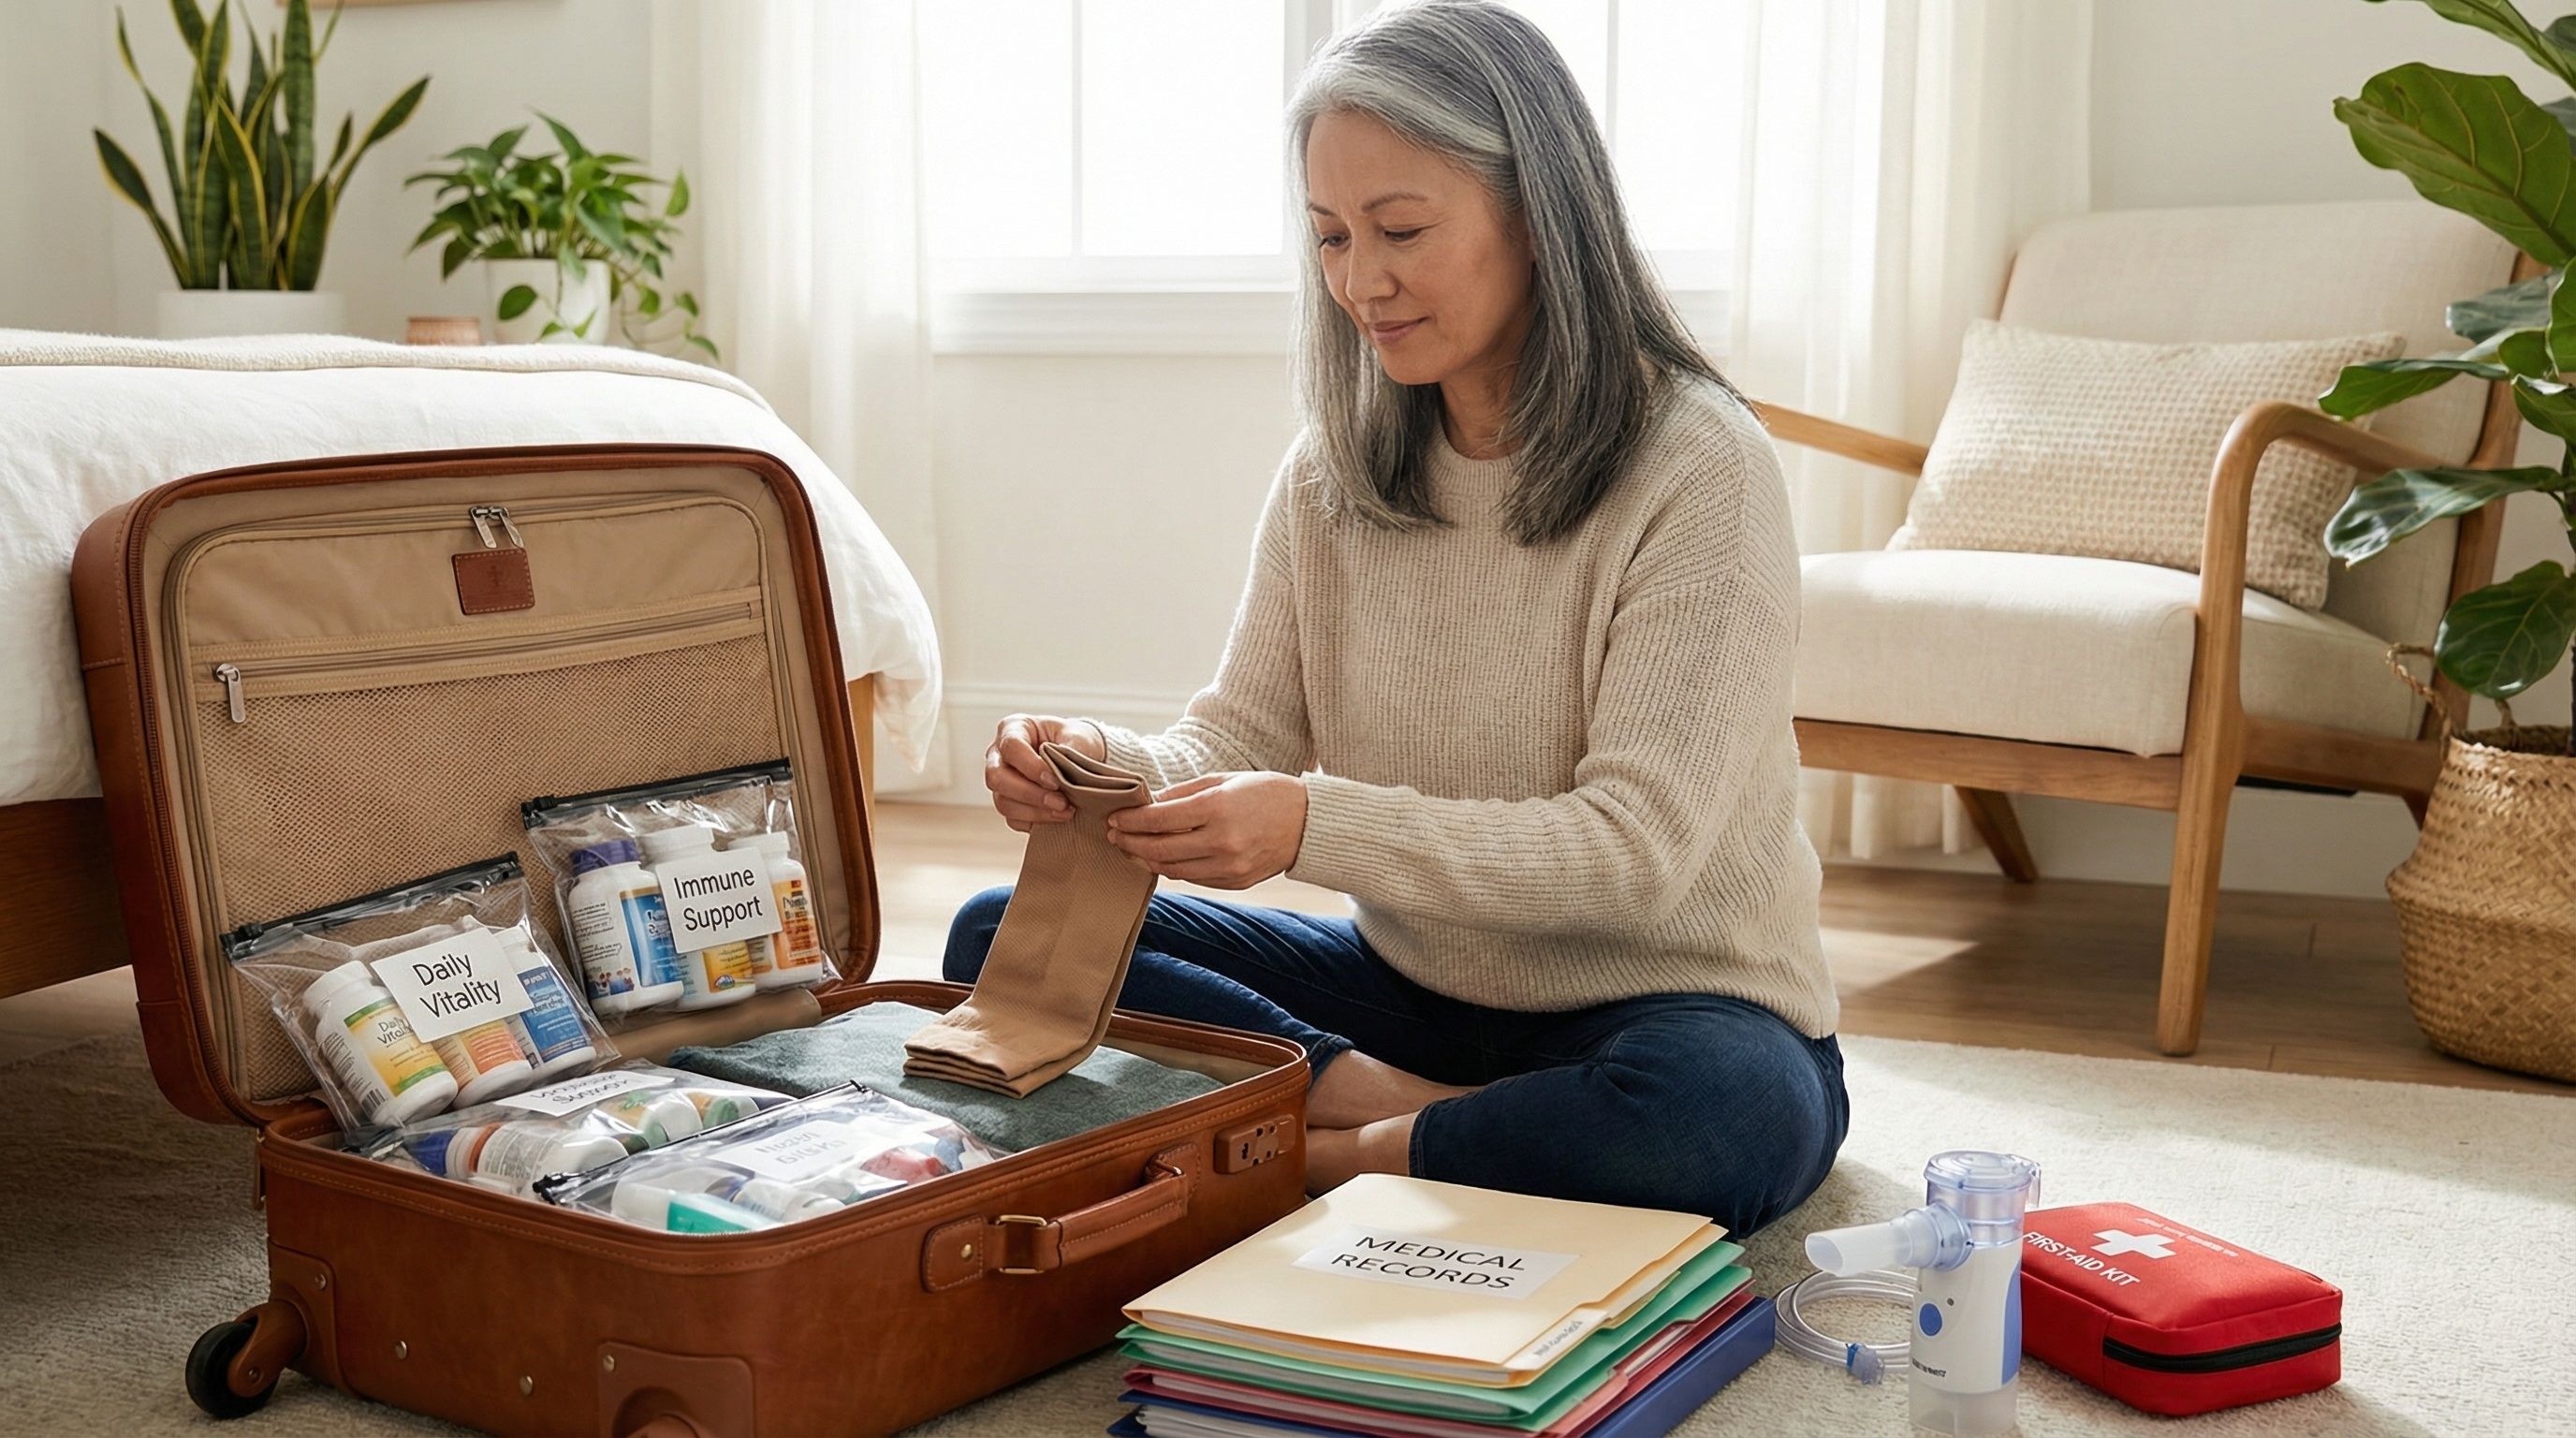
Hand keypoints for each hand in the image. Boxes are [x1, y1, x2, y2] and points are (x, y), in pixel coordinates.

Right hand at [984, 713, 1107, 831]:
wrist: (1083, 756)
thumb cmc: (1076, 740)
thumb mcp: (1079, 736)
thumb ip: (1071, 749)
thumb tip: (1060, 774)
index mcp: (1013, 728)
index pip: (1011, 747)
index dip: (1030, 766)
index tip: (1055, 781)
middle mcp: (999, 755)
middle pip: (997, 778)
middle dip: (1030, 794)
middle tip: (1061, 802)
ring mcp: (1001, 781)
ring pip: (1003, 802)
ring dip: (1035, 811)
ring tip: (1064, 811)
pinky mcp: (1009, 802)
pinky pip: (1012, 818)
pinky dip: (1036, 821)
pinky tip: (1057, 817)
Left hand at [1105, 772, 1307, 888]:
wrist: (1308, 823)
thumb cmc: (1265, 793)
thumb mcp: (1224, 780)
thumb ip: (1184, 793)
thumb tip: (1149, 803)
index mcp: (1216, 808)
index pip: (1158, 819)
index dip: (1130, 821)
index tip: (1114, 818)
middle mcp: (1220, 841)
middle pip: (1159, 848)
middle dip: (1130, 842)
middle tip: (1114, 836)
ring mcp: (1228, 866)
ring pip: (1172, 869)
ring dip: (1147, 859)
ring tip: (1132, 849)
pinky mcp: (1235, 882)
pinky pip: (1193, 878)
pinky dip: (1173, 868)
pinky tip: (1162, 858)